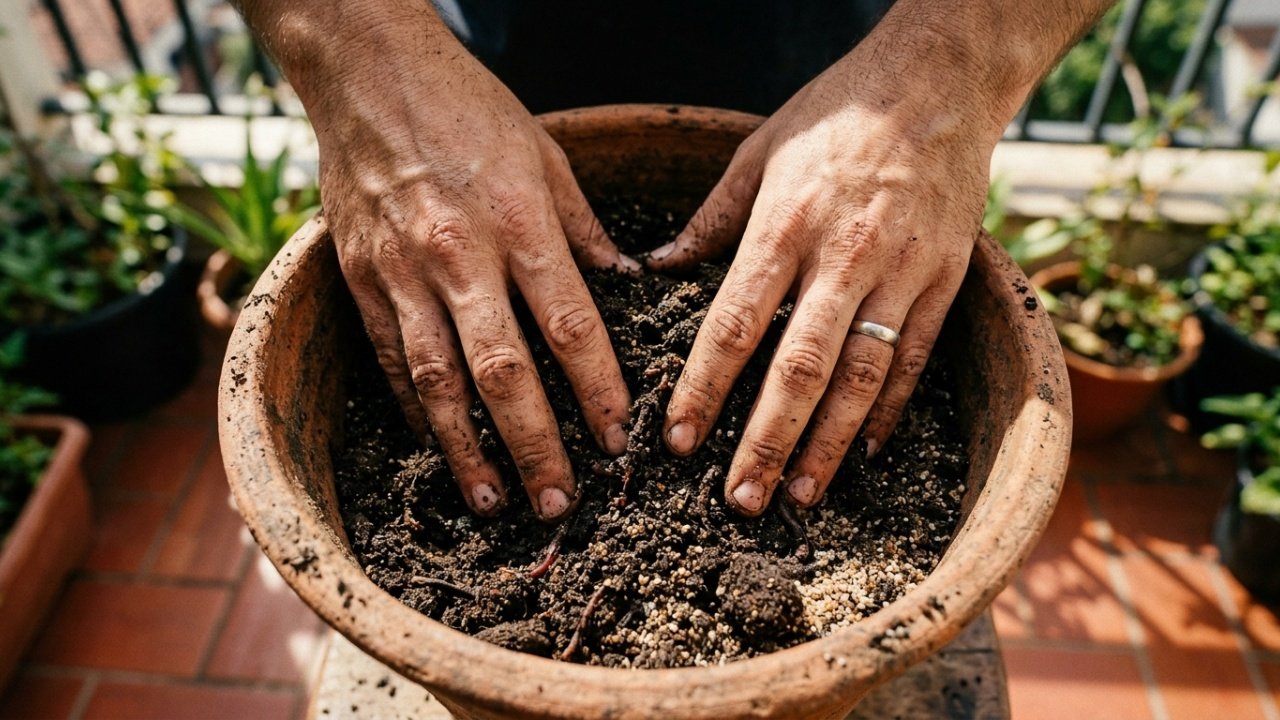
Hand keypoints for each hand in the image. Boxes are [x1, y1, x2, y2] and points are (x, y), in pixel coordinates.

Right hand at [308, 17, 636, 520]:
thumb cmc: (468, 108)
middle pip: (501, 371)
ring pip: (436, 380)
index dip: (596, 390)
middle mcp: (458, 254)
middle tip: (558, 501)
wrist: (366, 71)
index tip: (617, 439)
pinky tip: (435, 446)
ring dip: (465, 449)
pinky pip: (389, 357)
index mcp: (519, 223)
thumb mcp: (547, 156)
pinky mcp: (359, 277)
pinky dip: (413, 409)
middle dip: (533, 445)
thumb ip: (584, 231)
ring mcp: (400, 271)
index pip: (567, 325)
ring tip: (490, 501)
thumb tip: (626, 288)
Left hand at [648, 34, 1002, 515]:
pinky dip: (891, 410)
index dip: (705, 388)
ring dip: (828, 443)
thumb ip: (711, 218)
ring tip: (800, 495)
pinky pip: (916, 357)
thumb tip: (660, 268)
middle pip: (800, 368)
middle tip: (740, 499)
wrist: (940, 80)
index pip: (737, 324)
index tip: (679, 440)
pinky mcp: (945, 279)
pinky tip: (865, 453)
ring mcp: (902, 271)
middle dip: (766, 441)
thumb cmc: (837, 112)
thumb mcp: (759, 151)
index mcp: (786, 224)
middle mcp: (844, 255)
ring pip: (862, 376)